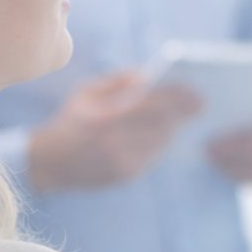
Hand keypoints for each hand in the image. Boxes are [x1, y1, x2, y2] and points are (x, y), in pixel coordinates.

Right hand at [26, 71, 203, 192]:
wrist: (51, 163)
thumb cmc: (71, 120)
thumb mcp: (87, 92)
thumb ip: (118, 81)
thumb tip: (148, 75)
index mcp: (105, 118)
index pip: (152, 106)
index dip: (177, 98)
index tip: (195, 91)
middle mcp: (116, 143)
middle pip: (163, 125)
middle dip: (183, 112)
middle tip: (200, 102)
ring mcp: (122, 162)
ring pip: (162, 141)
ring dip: (173, 127)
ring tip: (183, 114)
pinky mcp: (127, 175)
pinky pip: (154, 155)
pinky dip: (161, 141)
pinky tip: (164, 130)